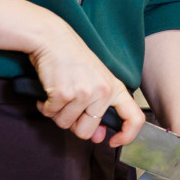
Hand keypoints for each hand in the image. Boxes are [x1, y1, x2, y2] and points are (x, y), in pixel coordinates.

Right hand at [27, 25, 143, 147]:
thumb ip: (100, 109)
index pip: (135, 118)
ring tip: (59, 94)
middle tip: (69, 106)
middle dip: (73, 124)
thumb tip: (98, 137)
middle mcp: (103, 92)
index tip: (113, 141)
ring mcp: (84, 93)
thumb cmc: (74, 60)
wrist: (53, 39)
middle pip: (86, 132)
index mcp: (115, 89)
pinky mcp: (64, 93)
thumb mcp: (96, 81)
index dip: (127, 136)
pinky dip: (45, 107)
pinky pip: (50, 114)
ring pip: (65, 124)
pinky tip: (48, 92)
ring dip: (57, 113)